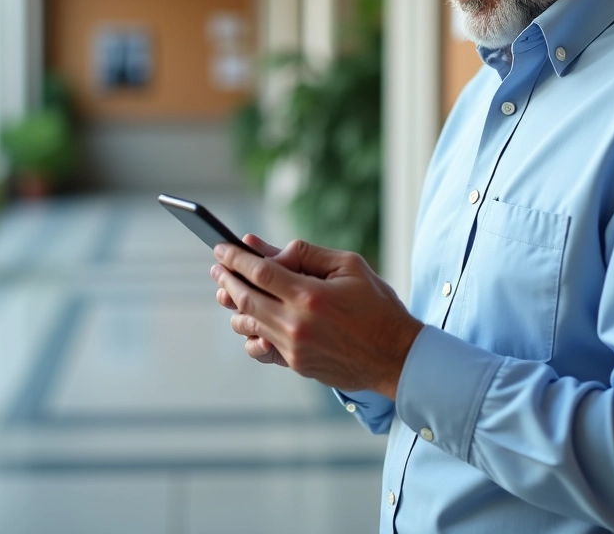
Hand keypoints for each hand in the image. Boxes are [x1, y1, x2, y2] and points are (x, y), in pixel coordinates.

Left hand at [210, 237, 422, 397]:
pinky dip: (253, 332)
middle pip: (245, 297)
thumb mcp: (349, 266)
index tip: (220, 247)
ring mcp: (293, 348)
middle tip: (217, 267)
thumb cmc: (377, 306)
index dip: (235, 258)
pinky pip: (260, 348)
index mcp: (309, 295)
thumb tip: (267, 250)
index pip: (258, 272)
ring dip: (236, 306)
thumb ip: (306, 254)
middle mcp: (295, 324)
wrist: (396, 356)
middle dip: (227, 279)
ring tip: (231, 292)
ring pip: (247, 325)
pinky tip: (254, 320)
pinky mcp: (295, 365)